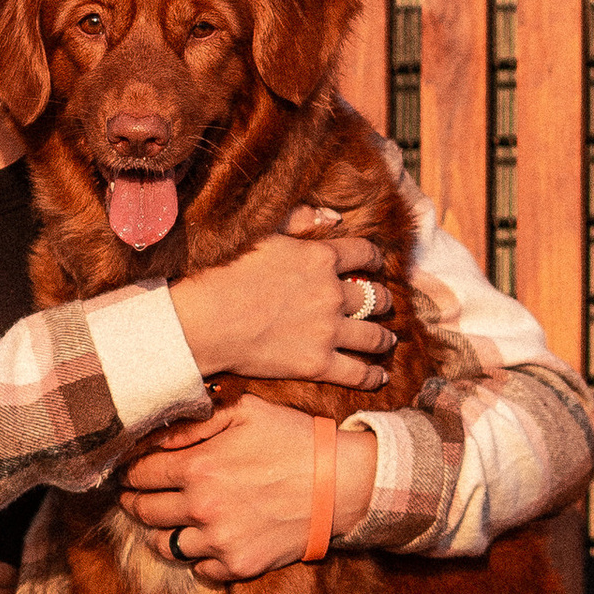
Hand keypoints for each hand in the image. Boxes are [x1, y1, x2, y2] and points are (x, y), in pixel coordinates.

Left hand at [121, 397, 376, 581]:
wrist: (340, 484)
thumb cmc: (293, 440)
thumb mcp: (245, 411)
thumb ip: (195, 420)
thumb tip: (153, 434)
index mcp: (198, 467)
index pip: (138, 474)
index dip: (127, 471)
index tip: (126, 471)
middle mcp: (201, 508)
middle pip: (143, 511)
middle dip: (133, 501)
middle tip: (133, 495)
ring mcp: (219, 541)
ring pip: (164, 545)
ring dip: (158, 532)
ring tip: (163, 520)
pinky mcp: (238, 565)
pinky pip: (198, 568)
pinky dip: (195, 556)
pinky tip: (202, 540)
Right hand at [170, 208, 396, 388]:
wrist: (205, 320)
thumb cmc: (225, 272)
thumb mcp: (263, 233)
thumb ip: (300, 219)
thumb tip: (335, 217)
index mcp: (320, 257)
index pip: (364, 254)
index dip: (374, 259)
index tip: (375, 265)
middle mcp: (332, 293)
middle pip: (375, 297)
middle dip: (383, 300)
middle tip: (384, 305)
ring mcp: (328, 330)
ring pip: (373, 336)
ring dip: (385, 338)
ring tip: (388, 340)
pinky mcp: (317, 363)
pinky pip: (357, 372)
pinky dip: (373, 375)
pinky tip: (380, 376)